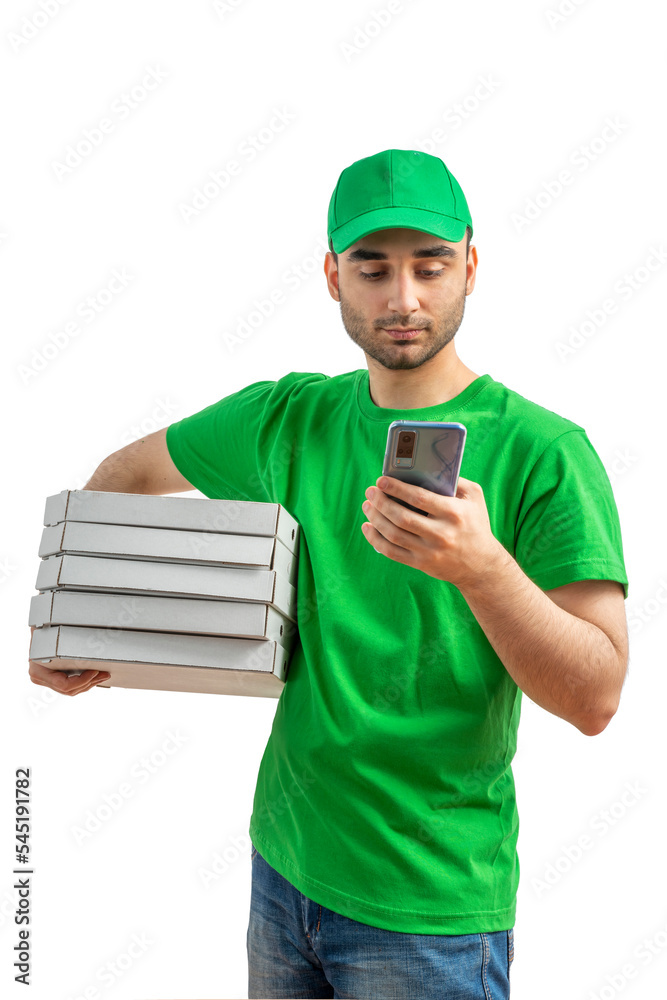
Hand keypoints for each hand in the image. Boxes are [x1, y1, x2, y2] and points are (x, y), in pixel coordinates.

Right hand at [28, 626, 110, 695]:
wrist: (35, 633)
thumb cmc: (40, 631)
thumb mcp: (47, 631)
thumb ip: (56, 631)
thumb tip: (70, 621)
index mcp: (38, 671)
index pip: (63, 684)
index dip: (81, 680)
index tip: (95, 671)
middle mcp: (41, 678)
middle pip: (69, 690)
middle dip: (89, 682)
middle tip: (104, 674)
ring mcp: (46, 681)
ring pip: (71, 690)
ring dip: (89, 684)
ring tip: (103, 675)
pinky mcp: (54, 680)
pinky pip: (70, 686)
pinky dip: (84, 682)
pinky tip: (95, 677)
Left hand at [360, 475, 507, 590]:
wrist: (481, 565)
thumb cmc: (475, 525)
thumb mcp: (474, 498)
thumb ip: (456, 480)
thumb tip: (428, 467)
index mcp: (453, 513)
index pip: (419, 498)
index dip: (396, 488)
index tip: (381, 480)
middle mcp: (440, 534)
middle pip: (401, 517)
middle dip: (381, 502)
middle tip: (370, 491)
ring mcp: (429, 551)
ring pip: (393, 534)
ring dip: (375, 518)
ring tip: (367, 506)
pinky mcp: (421, 564)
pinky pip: (392, 552)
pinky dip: (375, 539)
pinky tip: (368, 527)